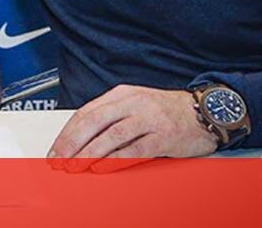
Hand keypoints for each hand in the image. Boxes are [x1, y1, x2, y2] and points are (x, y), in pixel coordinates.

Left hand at [47, 85, 217, 172]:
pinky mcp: (162, 136)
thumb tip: (80, 137)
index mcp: (123, 93)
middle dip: (72, 143)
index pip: (87, 111)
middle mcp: (134, 103)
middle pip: (95, 122)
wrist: (205, 111)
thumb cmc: (167, 110)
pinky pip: (133, 150)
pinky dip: (115, 160)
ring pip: (111, 136)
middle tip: (59, 159)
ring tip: (75, 167)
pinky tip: (102, 168)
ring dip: (89, 154)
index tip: (56, 148)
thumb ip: (111, 115)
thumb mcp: (136, 104)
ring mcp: (149, 119)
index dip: (68, 132)